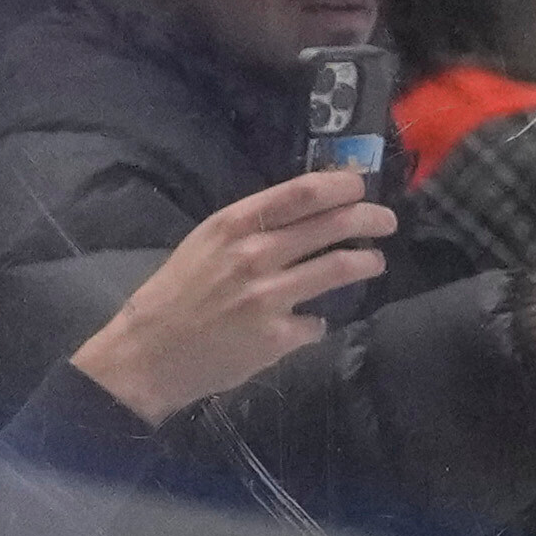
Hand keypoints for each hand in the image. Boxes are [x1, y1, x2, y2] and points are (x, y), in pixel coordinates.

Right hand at [67, 166, 391, 419]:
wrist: (150, 351)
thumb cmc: (179, 293)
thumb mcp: (206, 244)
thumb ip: (252, 229)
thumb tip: (305, 213)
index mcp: (232, 225)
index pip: (299, 194)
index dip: (340, 185)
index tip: (360, 184)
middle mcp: (253, 255)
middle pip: (330, 226)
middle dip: (368, 219)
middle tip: (386, 221)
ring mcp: (269, 296)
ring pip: (339, 268)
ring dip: (367, 262)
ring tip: (375, 261)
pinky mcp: (279, 336)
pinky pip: (318, 322)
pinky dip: (317, 321)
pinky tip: (308, 322)